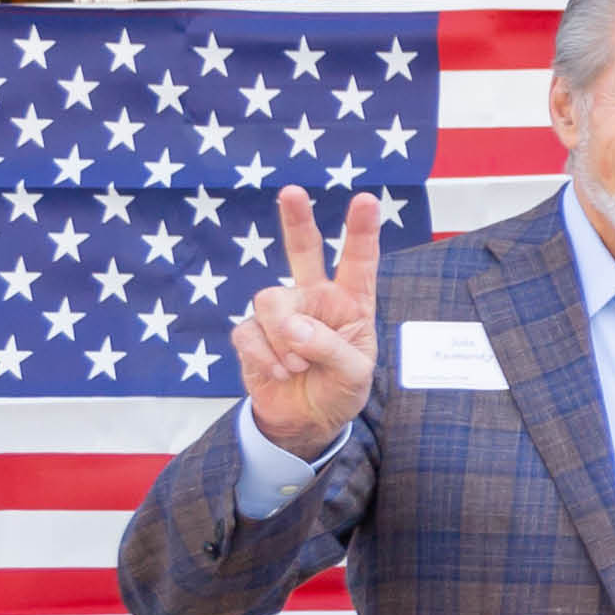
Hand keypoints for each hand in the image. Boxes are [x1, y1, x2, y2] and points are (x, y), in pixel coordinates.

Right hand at [233, 185, 381, 459]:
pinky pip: (249, 332)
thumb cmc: (339, 390)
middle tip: (292, 192)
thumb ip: (329, 348)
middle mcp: (315, 298)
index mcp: (351, 302)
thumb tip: (292, 326)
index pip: (358, 262)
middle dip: (297, 220)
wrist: (306, 422)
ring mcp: (282, 313)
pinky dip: (265, 356)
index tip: (365, 200)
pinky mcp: (253, 333)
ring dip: (284, 339)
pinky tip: (280, 372)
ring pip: (270, 302)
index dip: (361, 232)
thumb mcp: (353, 375)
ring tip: (298, 366)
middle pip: (302, 251)